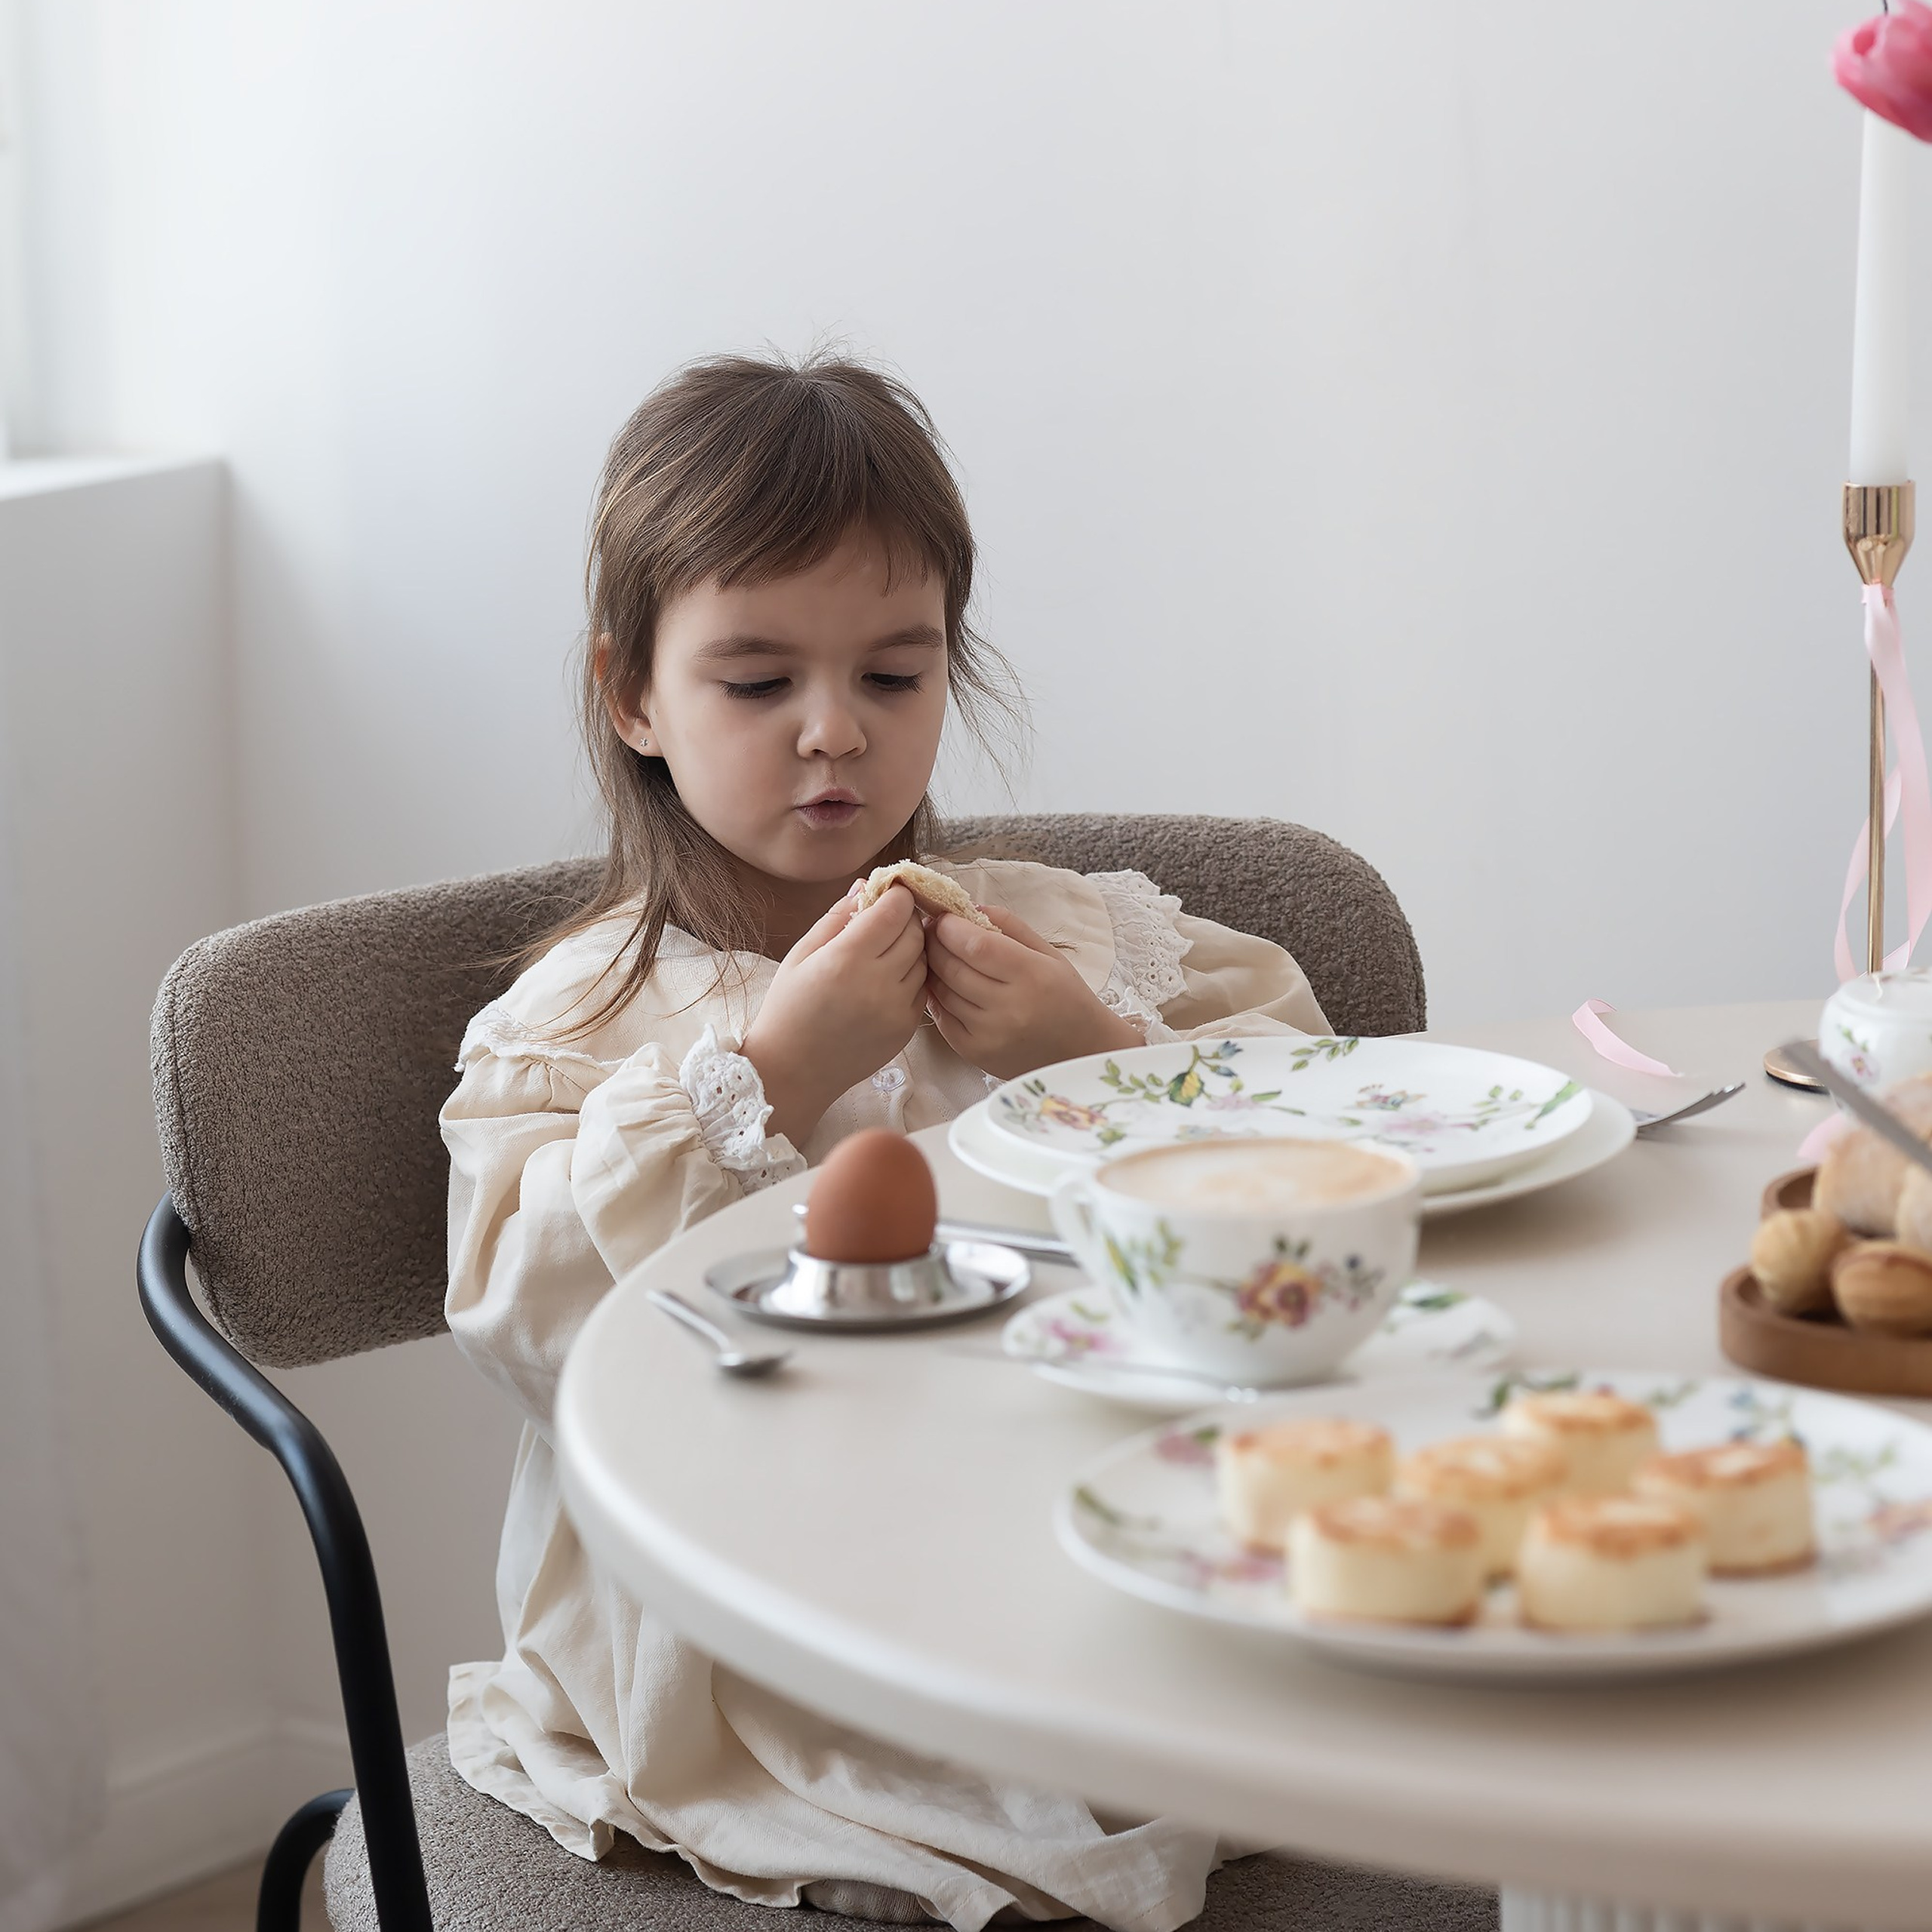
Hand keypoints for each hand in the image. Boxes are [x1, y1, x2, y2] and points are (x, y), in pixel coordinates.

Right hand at [742, 886, 928, 1145]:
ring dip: (911, 947)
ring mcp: (897, 1009)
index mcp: (846, 960)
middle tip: (887, 918)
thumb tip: (867, 886)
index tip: (888, 892)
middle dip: (905, 918)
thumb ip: (837, 917)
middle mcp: (878, 984)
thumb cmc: (789, 1009)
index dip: (896, 895)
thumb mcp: (801, 955)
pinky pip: (922, 988)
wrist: (794, 1071)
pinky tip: (888, 979)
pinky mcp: (907, 1028)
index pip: (895, 910)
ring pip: (923, 959)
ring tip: (885, 950)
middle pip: (915, 932)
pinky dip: (912, 976)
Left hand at [923, 905, 1143, 1080]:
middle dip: (935, 944)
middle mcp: (1009, 1007)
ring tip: (936, 957)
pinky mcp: (976, 1053)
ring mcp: (989, 1034)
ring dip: (932, 970)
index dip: (950, 927)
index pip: (976, 945)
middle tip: (932, 932)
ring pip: (942, 992)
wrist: (1080, 1051)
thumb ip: (1010, 925)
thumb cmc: (1066, 996)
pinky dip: (937, 999)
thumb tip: (969, 908)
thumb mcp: (1048, 953)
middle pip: (953, 967)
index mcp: (1031, 975)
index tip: (943, 917)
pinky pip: (942, 1019)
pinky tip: (944, 986)